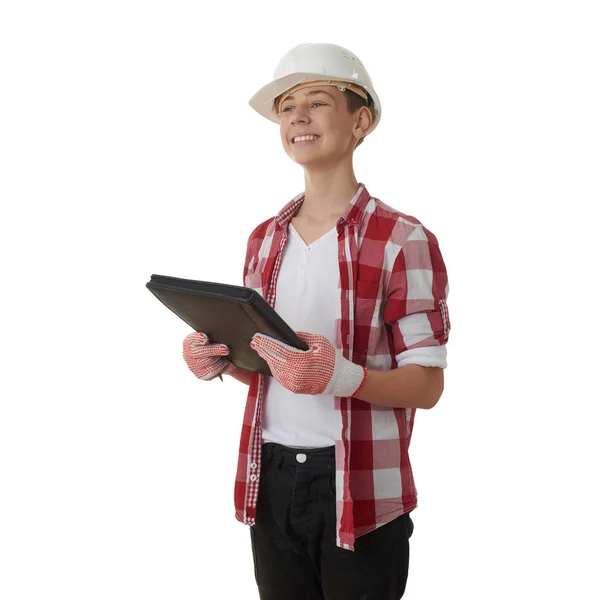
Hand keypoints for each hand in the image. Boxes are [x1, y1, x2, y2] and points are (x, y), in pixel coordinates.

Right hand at [183, 332, 236, 380]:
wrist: (217, 359)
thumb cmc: (214, 345)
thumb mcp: (212, 339)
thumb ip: (213, 336)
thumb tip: (221, 335)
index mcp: (189, 342)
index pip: (191, 339)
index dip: (198, 338)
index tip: (206, 338)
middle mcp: (188, 354)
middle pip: (201, 351)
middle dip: (214, 350)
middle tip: (225, 349)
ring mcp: (193, 366)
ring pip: (208, 361)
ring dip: (219, 358)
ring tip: (224, 355)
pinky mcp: (199, 374)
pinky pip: (211, 371)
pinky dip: (220, 366)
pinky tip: (223, 362)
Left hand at [249, 331, 365, 396]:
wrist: (338, 379)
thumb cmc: (330, 359)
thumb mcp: (319, 341)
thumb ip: (301, 337)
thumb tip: (287, 336)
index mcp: (301, 361)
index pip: (279, 350)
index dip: (266, 344)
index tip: (257, 338)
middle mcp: (295, 374)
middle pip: (274, 360)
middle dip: (264, 351)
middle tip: (255, 343)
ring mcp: (293, 383)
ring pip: (275, 369)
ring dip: (268, 359)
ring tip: (262, 350)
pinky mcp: (293, 388)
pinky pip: (280, 376)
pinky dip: (275, 368)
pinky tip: (272, 361)